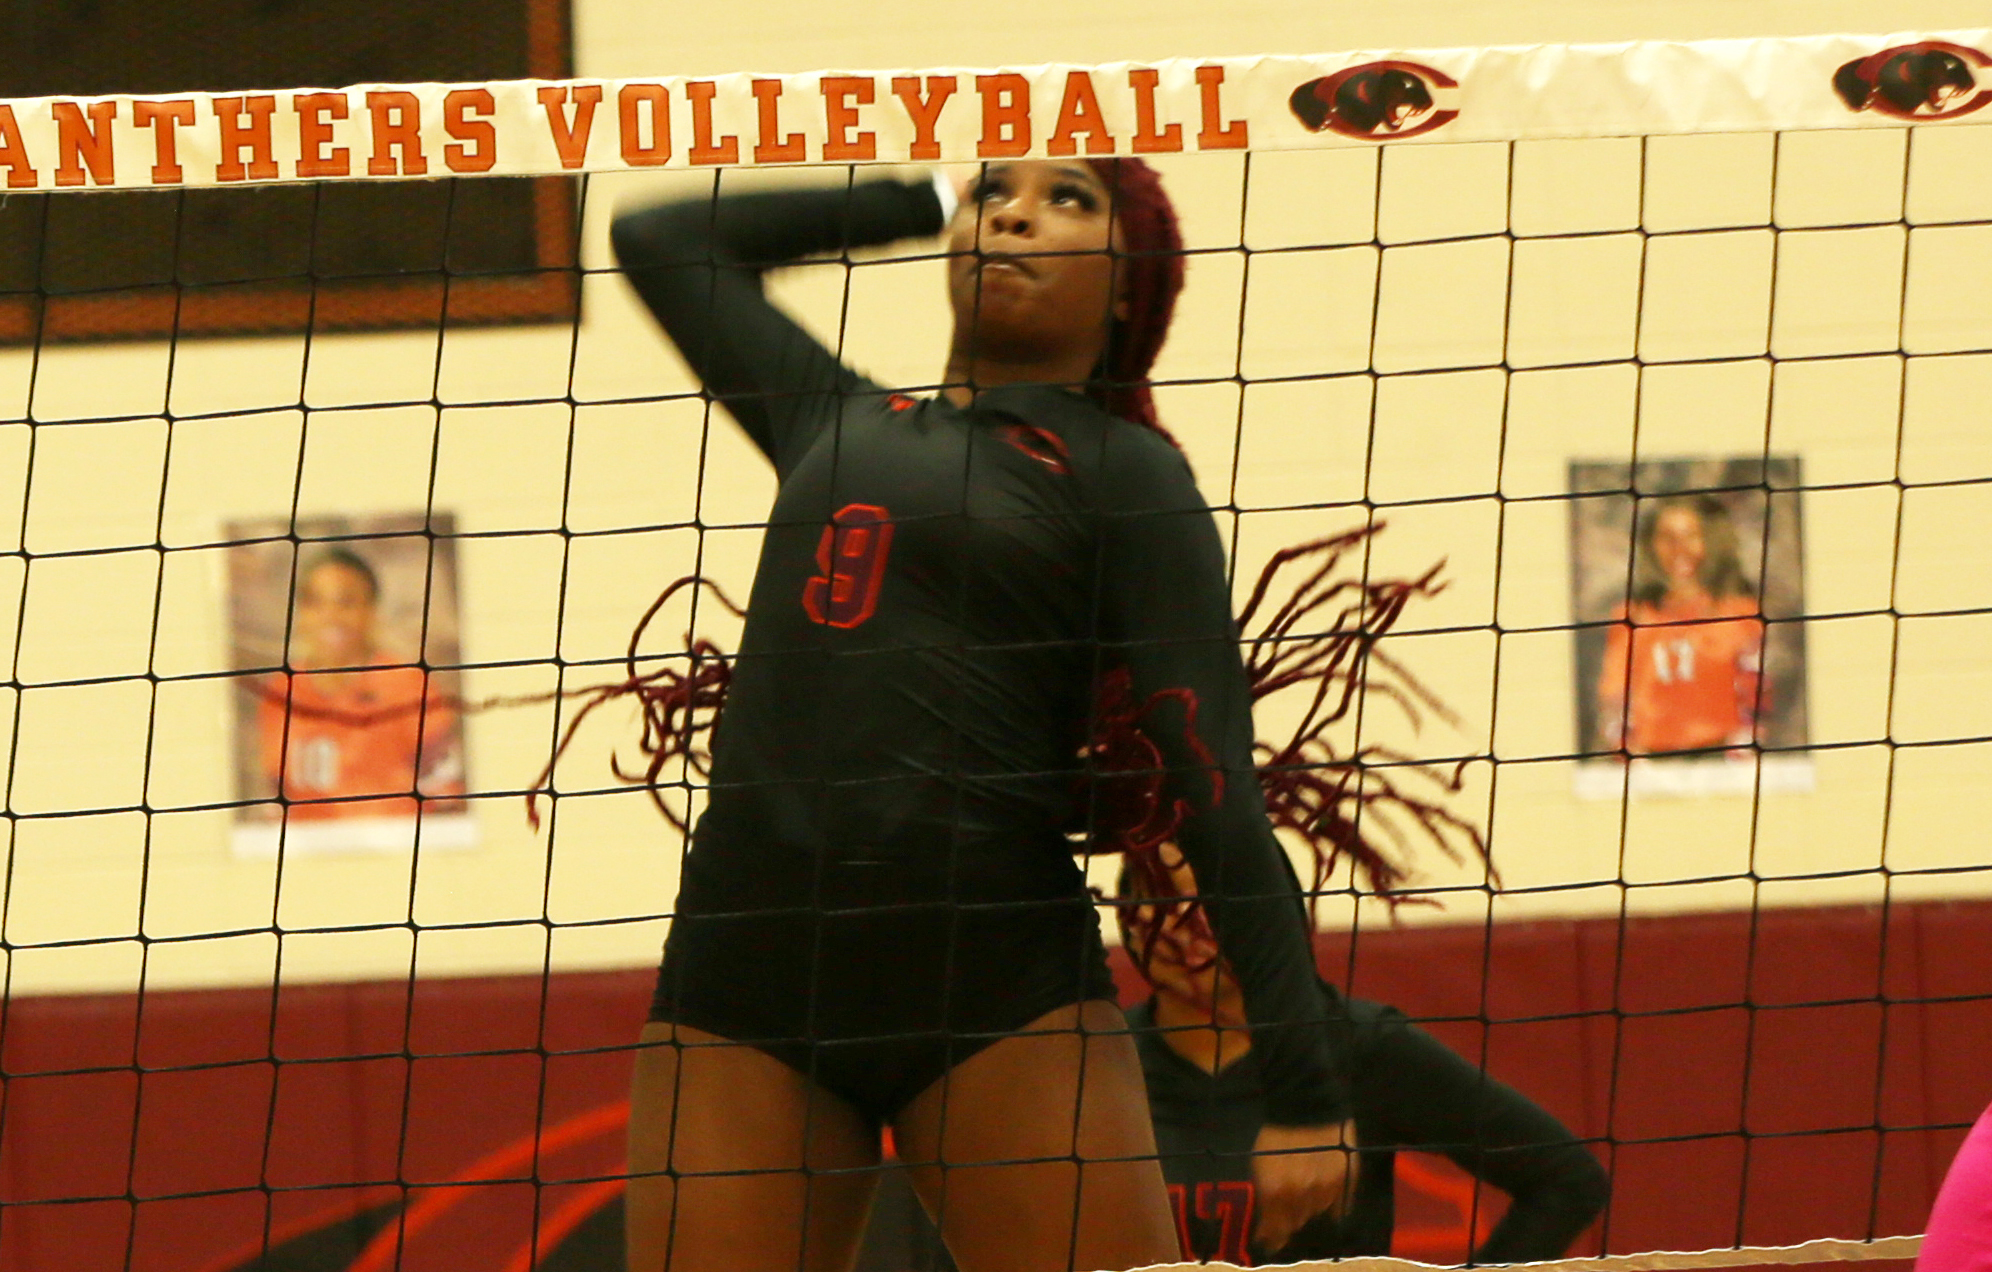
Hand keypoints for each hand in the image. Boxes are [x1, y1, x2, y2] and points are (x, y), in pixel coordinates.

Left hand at [1251, 1119, 1357, 1252]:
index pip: (1275, 1229)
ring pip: (1316, 1213)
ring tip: (1304, 1195)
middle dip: (1288, 1219)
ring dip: (1308, 1208)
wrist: (1307, 1104)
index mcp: (1276, 1191)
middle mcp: (1301, 1195)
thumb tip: (1269, 1218)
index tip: (1267, 1240)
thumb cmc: (1277, 1132)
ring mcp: (1326, 1189)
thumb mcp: (1259, 1163)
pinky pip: (1339, 1206)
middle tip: (1285, 1212)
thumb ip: (1265, 1193)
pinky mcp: (1345, 1180)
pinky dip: (1331, 1205)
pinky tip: (1324, 1195)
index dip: (1271, 1236)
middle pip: (1295, 1222)